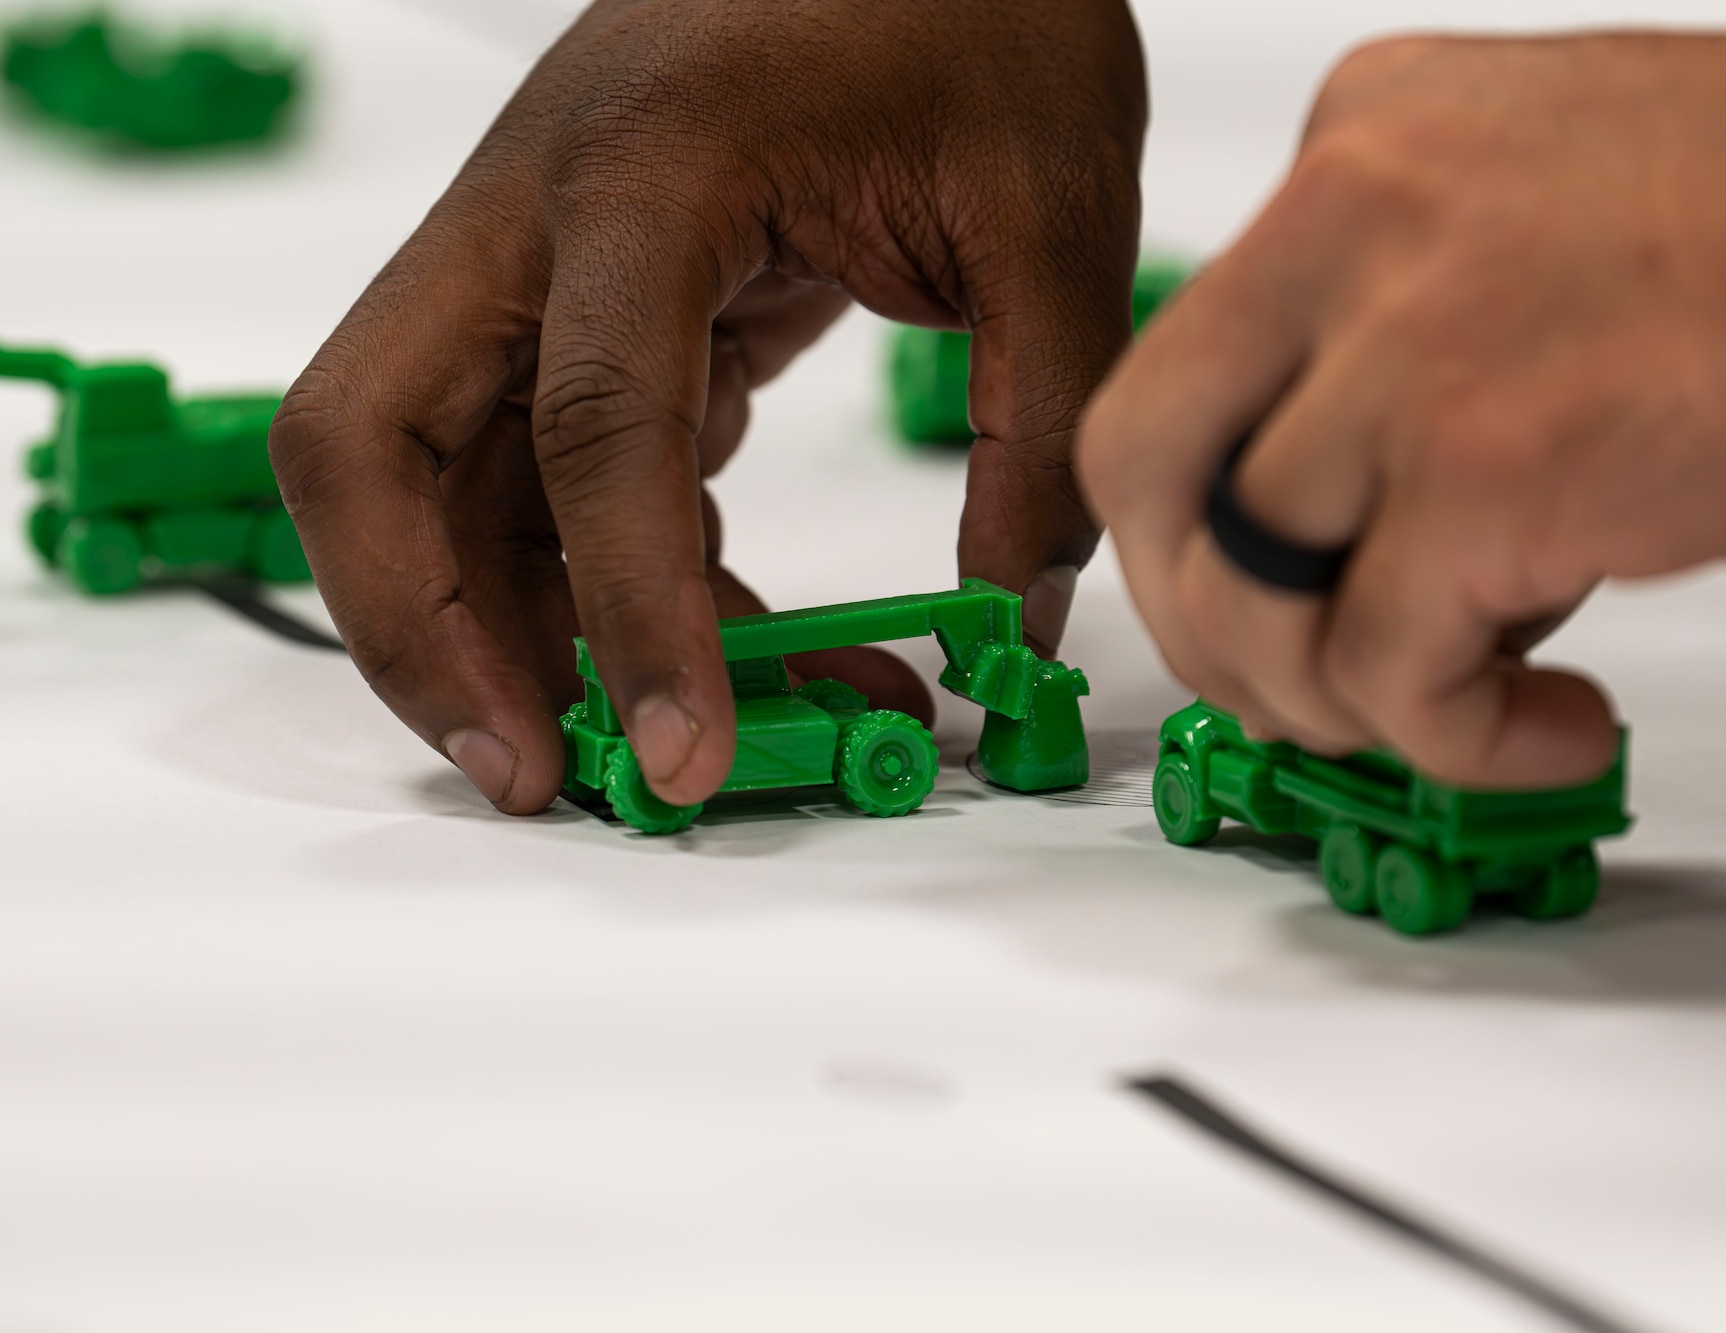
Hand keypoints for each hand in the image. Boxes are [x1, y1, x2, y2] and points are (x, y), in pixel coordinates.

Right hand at [271, 0, 1143, 813]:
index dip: (631, 616)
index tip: (685, 757)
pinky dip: (610, 574)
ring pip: (439, 474)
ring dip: (521, 629)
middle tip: (535, 773)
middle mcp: (540, 214)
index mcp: (647, 170)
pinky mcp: (590, 296)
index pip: (595, 430)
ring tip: (680, 740)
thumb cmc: (975, 0)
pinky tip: (730, 637)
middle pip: (365, 444)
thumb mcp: (1048, 210)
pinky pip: (545, 465)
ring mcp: (542, 255)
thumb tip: (1007, 626)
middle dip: (422, 634)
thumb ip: (1037, 428)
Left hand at [1080, 30, 1725, 788]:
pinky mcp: (1489, 473)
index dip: (1195, 518)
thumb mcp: (1519, 224)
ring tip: (1449, 712)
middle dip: (1199, 616)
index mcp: (1348, 160)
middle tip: (1293, 684)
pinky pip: (1387, 672)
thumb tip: (1344, 523)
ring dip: (1328, 701)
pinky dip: (1455, 745)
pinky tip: (1550, 733)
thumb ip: (1392, 336)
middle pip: (1145, 472)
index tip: (1249, 593)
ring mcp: (1404, 352)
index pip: (1181, 371)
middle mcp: (1343, 232)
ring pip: (1247, 590)